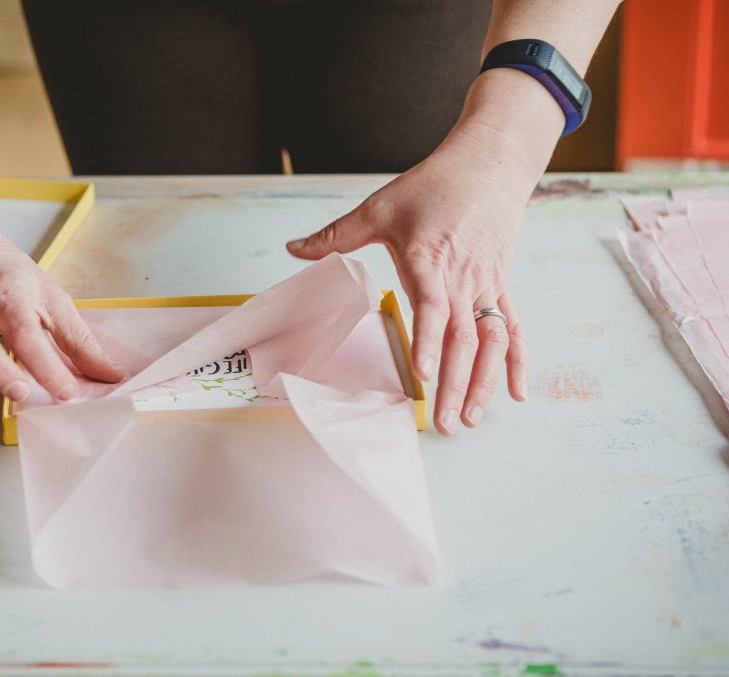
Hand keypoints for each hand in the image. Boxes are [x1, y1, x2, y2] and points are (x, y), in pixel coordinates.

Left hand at [287, 122, 537, 434]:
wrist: (489, 164)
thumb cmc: (433, 185)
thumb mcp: (379, 207)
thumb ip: (336, 234)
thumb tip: (292, 249)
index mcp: (429, 259)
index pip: (432, 305)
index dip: (429, 339)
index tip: (423, 372)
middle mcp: (462, 278)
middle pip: (463, 337)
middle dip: (454, 383)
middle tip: (443, 424)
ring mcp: (486, 285)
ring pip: (491, 341)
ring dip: (484, 382)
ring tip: (470, 419)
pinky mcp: (500, 286)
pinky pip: (512, 328)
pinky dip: (517, 362)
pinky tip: (515, 395)